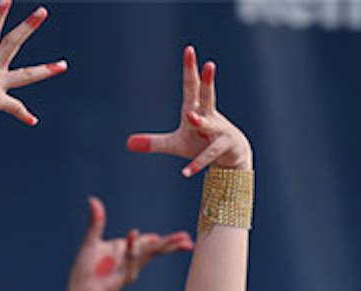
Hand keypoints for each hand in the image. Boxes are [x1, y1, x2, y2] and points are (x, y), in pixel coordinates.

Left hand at [65, 197, 193, 290]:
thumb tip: (93, 199)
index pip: (148, 241)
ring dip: (166, 245)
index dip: (162, 239)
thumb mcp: (91, 240)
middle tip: (188, 239)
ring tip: (183, 241)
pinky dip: (133, 248)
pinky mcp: (126, 277)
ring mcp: (131, 268)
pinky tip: (134, 233)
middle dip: (172, 242)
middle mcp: (131, 257)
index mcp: (125, 247)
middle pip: (155, 248)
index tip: (180, 236)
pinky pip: (132, 260)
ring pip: (151, 254)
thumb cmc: (84, 268)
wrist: (80, 289)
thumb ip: (97, 221)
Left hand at [124, 47, 251, 177]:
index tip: (189, 50)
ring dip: (200, 121)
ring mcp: (219, 131)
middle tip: (209, 64)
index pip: (192, 86)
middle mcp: (209, 116)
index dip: (190, 68)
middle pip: (207, 96)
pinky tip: (185, 172)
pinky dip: (196, 163)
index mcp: (196, 109)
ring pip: (209, 124)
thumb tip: (127, 143)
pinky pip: (209, 155)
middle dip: (207, 81)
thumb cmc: (201, 144)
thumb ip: (153, 143)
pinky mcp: (225, 148)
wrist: (233, 158)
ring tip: (190, 116)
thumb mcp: (175, 144)